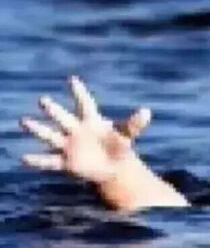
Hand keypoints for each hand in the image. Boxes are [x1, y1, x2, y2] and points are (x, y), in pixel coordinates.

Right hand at [19, 76, 151, 183]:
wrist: (112, 167)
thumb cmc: (118, 146)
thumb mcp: (126, 135)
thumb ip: (134, 124)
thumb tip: (147, 112)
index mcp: (91, 121)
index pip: (85, 104)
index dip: (80, 93)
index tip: (73, 80)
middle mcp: (76, 130)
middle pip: (63, 118)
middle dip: (54, 111)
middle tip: (43, 101)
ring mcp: (69, 145)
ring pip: (50, 136)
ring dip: (38, 129)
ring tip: (24, 121)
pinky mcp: (65, 162)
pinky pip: (48, 161)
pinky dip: (37, 160)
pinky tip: (24, 158)